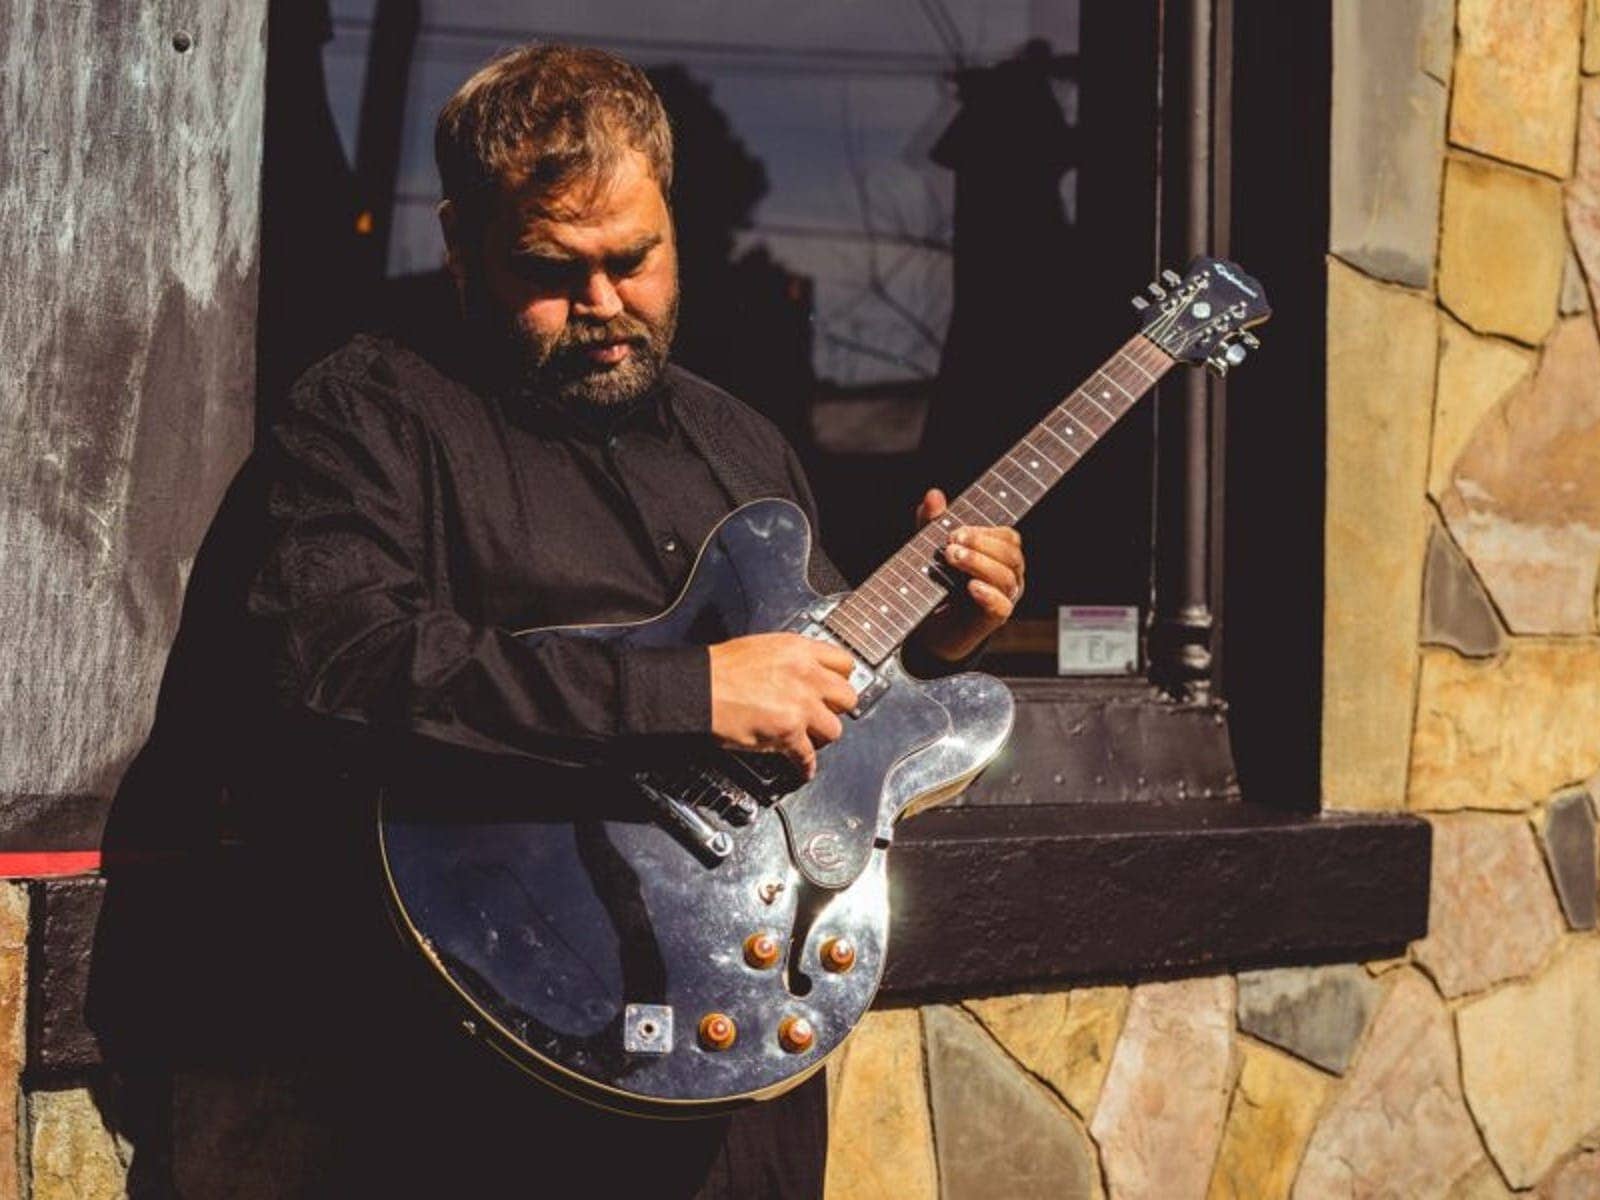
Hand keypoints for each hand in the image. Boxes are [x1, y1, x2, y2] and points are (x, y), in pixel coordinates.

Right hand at [708, 633, 858, 778]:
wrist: (698, 689)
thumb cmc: (718, 670)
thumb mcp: (761, 648)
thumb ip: (790, 660)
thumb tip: (801, 674)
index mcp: (799, 649)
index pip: (844, 663)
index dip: (839, 679)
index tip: (835, 688)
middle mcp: (806, 674)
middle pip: (847, 697)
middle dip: (835, 709)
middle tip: (823, 714)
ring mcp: (800, 704)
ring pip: (834, 729)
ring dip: (820, 737)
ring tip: (808, 739)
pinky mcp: (788, 731)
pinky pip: (807, 756)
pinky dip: (804, 766)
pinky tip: (801, 767)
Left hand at [913, 488, 1025, 661]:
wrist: (929, 628)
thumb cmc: (938, 583)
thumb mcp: (930, 548)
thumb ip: (932, 522)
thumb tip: (934, 494)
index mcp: (999, 556)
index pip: (1008, 537)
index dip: (985, 532)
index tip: (955, 531)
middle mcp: (1008, 575)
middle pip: (1011, 555)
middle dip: (981, 545)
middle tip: (950, 544)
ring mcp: (1004, 598)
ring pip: (1007, 578)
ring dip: (980, 564)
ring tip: (953, 558)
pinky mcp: (994, 620)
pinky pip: (1002, 606)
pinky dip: (988, 595)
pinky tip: (971, 586)